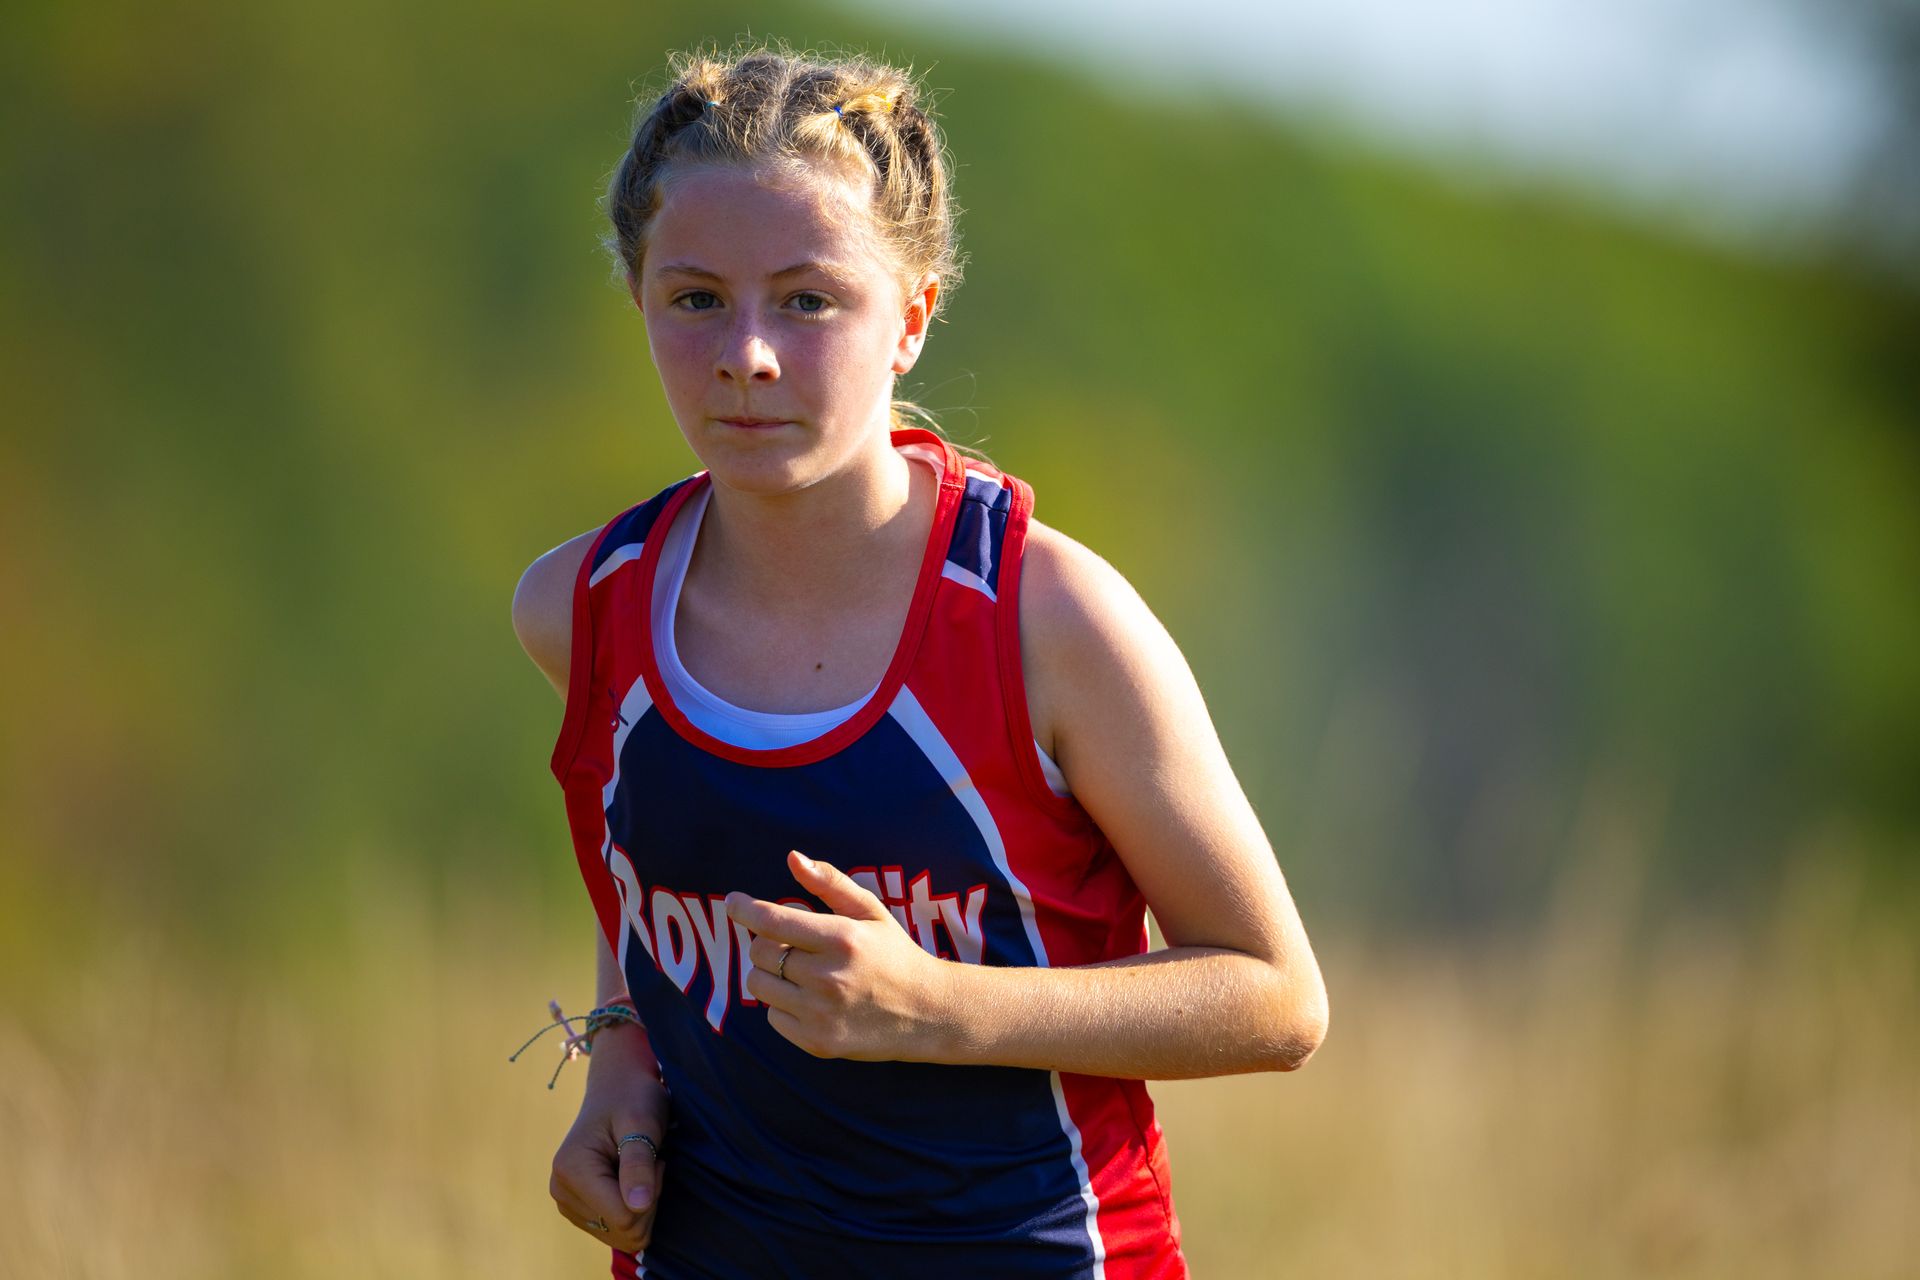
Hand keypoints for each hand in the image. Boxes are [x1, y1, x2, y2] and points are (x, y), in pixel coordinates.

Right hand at [548, 1024, 668, 1253]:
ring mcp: (567, 1202)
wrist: (618, 1087)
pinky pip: (616, 1230)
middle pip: (623, 1230)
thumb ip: (638, 1164)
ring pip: (622, 1235)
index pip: (624, 1217)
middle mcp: (560, 1190)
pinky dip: (632, 1208)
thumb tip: (637, 1206)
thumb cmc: (633, 1098)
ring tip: (639, 1166)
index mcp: (571, 1170)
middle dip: (648, 1200)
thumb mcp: (642, 1122)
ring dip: (642, 1204)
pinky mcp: (577, 1208)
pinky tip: (630, 1179)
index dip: (651, 1193)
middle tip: (650, 1160)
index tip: (654, 1158)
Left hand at [726, 850, 950, 1061]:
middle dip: (768, 942)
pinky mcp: (817, 1042)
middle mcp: (828, 977)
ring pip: (759, 985)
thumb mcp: (870, 912)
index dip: (744, 909)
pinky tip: (812, 1000)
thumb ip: (830, 883)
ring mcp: (821, 1014)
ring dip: (771, 973)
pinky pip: (772, 1017)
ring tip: (801, 972)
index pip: (773, 921)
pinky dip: (783, 1005)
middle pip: (760, 952)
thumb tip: (792, 858)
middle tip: (792, 943)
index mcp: (842, 938)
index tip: (732, 901)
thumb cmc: (894, 954)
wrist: (928, 1013)